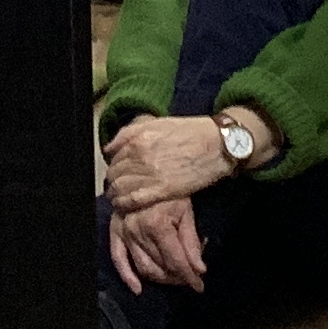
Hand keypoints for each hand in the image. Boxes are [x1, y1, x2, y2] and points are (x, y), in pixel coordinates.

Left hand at [105, 111, 241, 208]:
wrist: (217, 144)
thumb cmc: (191, 132)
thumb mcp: (157, 123)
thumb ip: (130, 133)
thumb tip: (110, 148)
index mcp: (138, 137)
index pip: (113, 156)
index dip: (113, 165)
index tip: (116, 171)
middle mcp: (140, 154)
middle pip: (114, 173)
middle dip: (113, 180)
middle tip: (116, 186)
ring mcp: (150, 173)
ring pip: (119, 187)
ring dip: (115, 193)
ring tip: (118, 197)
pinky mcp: (162, 189)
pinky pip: (132, 199)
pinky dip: (124, 204)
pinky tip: (123, 205)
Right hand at [107, 197, 205, 293]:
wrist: (145, 170)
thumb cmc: (170, 188)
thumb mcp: (186, 211)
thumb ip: (192, 242)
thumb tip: (200, 269)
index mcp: (158, 225)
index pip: (176, 262)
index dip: (189, 277)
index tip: (199, 286)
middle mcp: (138, 232)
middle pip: (160, 267)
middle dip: (177, 278)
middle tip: (189, 278)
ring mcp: (125, 233)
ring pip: (143, 267)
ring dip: (160, 278)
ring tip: (173, 279)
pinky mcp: (115, 232)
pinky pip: (118, 258)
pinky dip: (126, 276)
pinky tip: (137, 289)